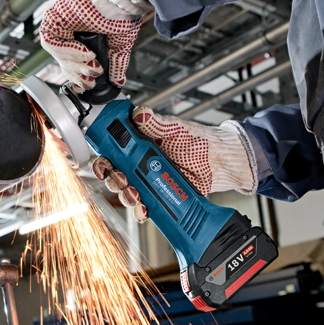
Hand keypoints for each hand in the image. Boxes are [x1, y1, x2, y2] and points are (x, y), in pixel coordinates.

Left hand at [40, 0, 151, 92]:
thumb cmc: (122, 11)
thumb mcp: (119, 44)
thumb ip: (115, 63)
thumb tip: (117, 81)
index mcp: (80, 31)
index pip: (71, 60)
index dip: (79, 75)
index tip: (89, 85)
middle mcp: (67, 26)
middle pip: (63, 59)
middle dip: (77, 73)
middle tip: (91, 81)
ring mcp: (58, 20)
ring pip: (56, 53)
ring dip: (75, 64)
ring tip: (93, 65)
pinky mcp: (52, 14)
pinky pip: (51, 41)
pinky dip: (68, 51)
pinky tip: (86, 53)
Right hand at [92, 106, 257, 222]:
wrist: (220, 162)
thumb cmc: (198, 141)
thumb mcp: (176, 129)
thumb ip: (156, 122)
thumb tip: (139, 113)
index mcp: (139, 146)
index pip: (113, 153)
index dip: (103, 160)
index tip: (103, 162)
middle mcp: (141, 165)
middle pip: (115, 175)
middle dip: (112, 179)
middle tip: (121, 178)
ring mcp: (150, 183)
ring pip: (127, 193)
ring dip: (125, 195)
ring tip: (134, 193)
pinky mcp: (161, 198)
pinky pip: (144, 208)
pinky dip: (140, 211)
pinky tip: (144, 208)